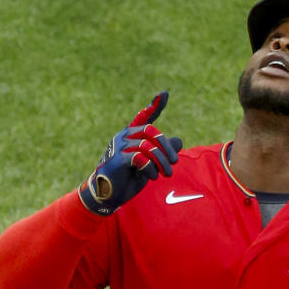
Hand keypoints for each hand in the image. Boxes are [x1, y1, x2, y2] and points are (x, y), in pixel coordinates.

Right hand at [79, 92, 182, 215]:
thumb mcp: (150, 164)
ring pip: (148, 147)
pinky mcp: (118, 159)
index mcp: (131, 135)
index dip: (154, 106)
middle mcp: (124, 136)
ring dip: (161, 161)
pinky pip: (140, 158)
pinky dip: (150, 168)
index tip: (164, 94)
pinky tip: (153, 177)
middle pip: (152, 132)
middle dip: (166, 147)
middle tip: (174, 162)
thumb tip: (179, 141)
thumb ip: (163, 152)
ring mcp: (120, 146)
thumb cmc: (129, 178)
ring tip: (167, 173)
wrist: (110, 195)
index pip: (144, 117)